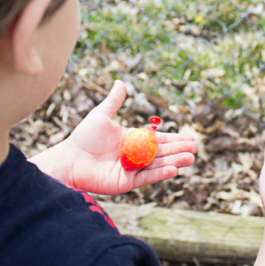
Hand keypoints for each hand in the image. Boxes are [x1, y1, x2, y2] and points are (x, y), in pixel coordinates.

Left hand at [29, 81, 198, 193]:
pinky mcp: (127, 183)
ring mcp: (133, 170)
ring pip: (158, 165)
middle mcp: (136, 157)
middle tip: (195, 147)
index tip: (190, 138)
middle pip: (163, 153)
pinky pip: (147, 178)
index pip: (160, 140)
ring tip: (190, 158)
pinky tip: (173, 169)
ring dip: (175, 161)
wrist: (69, 159)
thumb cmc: (83, 137)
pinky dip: (160, 173)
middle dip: (179, 150)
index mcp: (134, 142)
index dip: (175, 139)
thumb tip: (120, 82)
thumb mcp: (101, 116)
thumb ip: (114, 101)